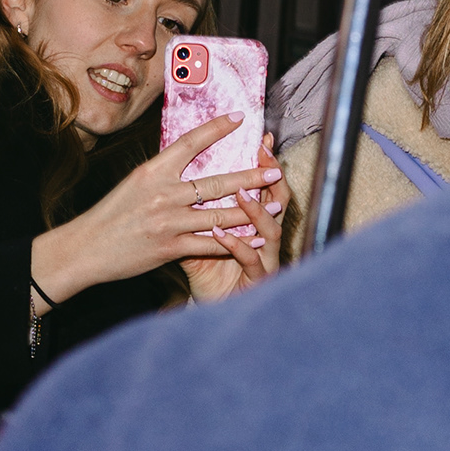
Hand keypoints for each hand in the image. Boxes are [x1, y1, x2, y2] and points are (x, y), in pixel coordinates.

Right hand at [31, 118, 281, 303]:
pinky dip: (237, 242)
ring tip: (275, 207)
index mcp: (153, 171)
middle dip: (251, 177)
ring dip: (252, 211)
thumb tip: (187, 156)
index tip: (241, 118)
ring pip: (220, 215)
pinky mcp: (171, 248)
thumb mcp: (134, 183)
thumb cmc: (111, 215)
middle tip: (274, 172)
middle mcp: (163, 193)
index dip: (218, 128)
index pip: (191, 142)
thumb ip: (162, 173)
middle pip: (217, 182)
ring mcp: (169, 222)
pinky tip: (255, 239)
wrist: (86, 248)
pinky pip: (212, 244)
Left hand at [183, 135, 284, 302]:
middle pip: (277, 201)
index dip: (265, 163)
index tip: (259, 139)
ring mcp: (266, 259)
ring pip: (271, 229)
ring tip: (241, 193)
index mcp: (253, 223)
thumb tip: (171, 179)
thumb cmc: (207, 274)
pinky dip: (237, 246)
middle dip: (269, 176)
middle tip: (261, 154)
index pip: (264, 187)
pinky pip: (252, 260)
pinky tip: (222, 234)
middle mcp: (265, 238)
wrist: (213, 311)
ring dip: (256, 210)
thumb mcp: (196, 240)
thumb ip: (191, 213)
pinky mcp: (258, 281)